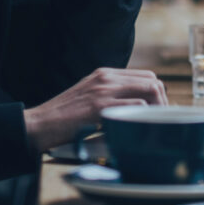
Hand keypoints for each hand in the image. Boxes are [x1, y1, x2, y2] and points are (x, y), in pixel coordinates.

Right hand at [23, 67, 167, 152]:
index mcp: (104, 74)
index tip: (159, 112)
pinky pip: (136, 105)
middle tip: (160, 122)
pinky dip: (144, 118)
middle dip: (163, 102)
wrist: (39, 124)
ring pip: (150, 90)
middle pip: (153, 81)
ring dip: (158, 110)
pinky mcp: (100, 107)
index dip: (158, 94)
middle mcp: (106, 77)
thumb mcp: (88, 97)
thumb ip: (110, 97)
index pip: (146, 75)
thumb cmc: (63, 118)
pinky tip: (140, 130)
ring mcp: (103, 90)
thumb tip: (137, 109)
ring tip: (154, 127)